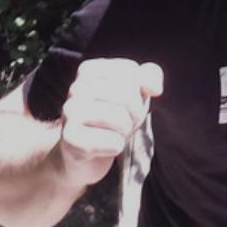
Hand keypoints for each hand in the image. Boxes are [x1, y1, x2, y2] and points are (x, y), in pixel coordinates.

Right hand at [56, 59, 163, 187]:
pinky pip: (113, 143)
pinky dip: (115, 149)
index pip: (132, 73)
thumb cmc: (109, 121)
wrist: (81, 157)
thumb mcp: (133, 94)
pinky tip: (101, 148)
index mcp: (89, 70)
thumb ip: (148, 78)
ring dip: (124, 133)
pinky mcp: (71, 139)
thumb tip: (156, 88)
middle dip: (133, 115)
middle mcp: (76, 87)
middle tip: (120, 124)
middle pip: (128, 97)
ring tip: (110, 134)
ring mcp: (71, 113)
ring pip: (121, 120)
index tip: (122, 104)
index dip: (137, 93)